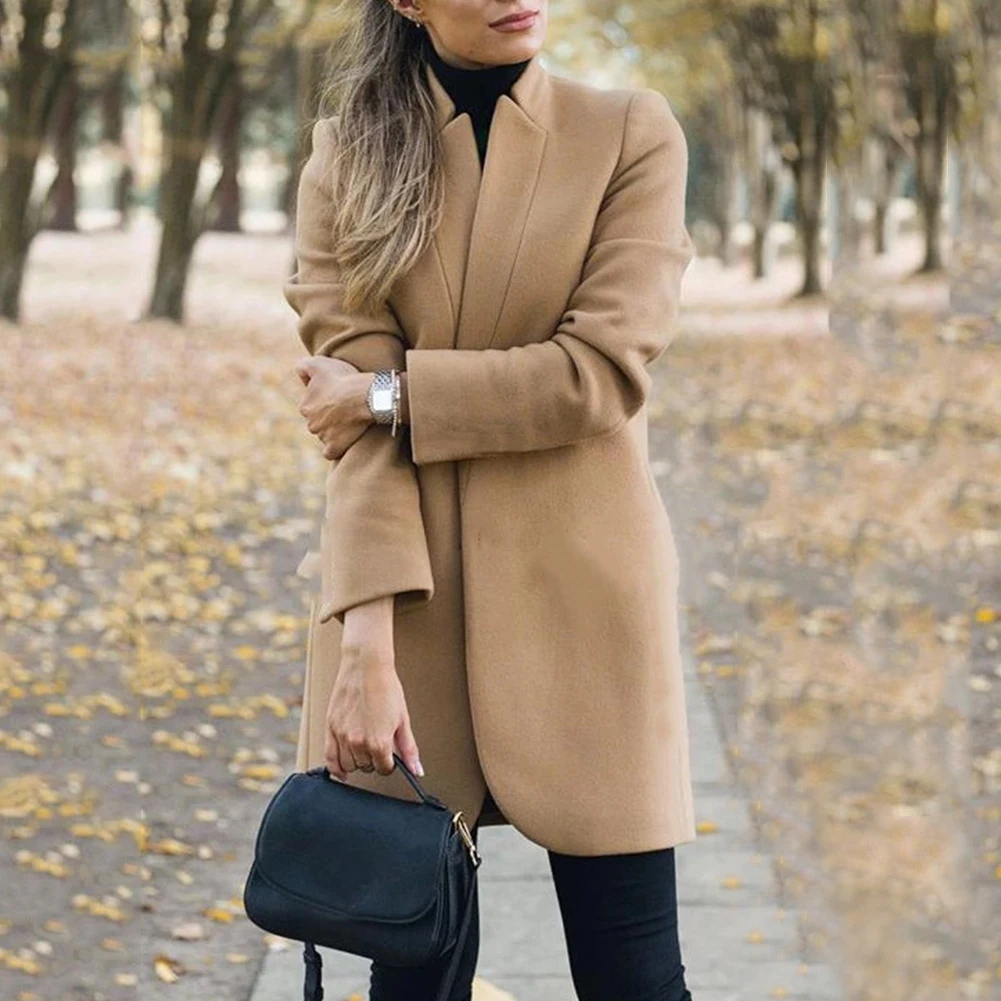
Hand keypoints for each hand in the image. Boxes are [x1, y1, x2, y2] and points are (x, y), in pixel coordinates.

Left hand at [294, 356, 372, 459]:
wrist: (363, 396)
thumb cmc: (342, 378)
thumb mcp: (317, 363)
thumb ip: (303, 367)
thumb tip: (300, 375)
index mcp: (305, 406)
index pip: (311, 405)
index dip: (324, 399)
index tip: (337, 395)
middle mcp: (311, 424)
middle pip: (318, 422)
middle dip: (327, 417)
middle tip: (345, 408)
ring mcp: (323, 437)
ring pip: (325, 435)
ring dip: (334, 431)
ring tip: (350, 421)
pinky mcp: (335, 447)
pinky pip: (331, 452)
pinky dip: (335, 447)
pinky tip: (342, 441)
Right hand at [323, 596, 423, 780]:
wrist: (366, 666)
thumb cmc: (386, 688)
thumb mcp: (403, 719)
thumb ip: (409, 748)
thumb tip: (417, 770)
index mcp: (379, 742)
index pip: (384, 768)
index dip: (389, 763)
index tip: (390, 755)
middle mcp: (358, 742)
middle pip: (366, 767)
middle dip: (374, 760)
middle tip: (377, 744)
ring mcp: (342, 736)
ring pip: (349, 765)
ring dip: (357, 761)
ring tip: (364, 747)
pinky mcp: (330, 728)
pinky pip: (329, 758)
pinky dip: (335, 768)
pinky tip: (342, 772)